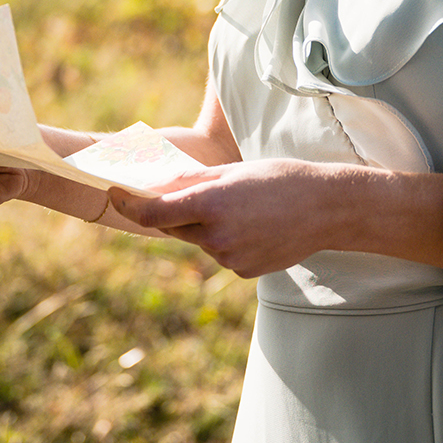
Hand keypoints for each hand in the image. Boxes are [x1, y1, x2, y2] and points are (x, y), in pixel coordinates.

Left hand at [109, 158, 339, 277]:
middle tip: (180, 193)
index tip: (114, 193)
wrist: (327, 209)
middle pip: (174, 227)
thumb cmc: (281, 179)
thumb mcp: (233, 171)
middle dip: (171, 211)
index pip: (153, 213)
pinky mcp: (244, 271)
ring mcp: (230, 258)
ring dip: (204, 225)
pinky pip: (221, 253)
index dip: (129, 204)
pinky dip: (226, 240)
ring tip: (241, 207)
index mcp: (211, 204)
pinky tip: (253, 225)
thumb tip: (160, 184)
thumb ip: (193, 181)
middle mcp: (216, 236)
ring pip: (199, 241)